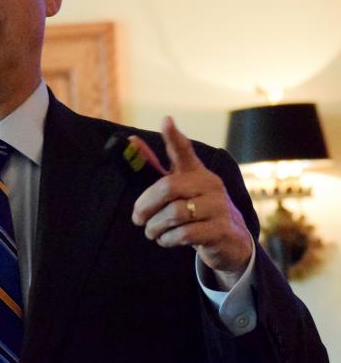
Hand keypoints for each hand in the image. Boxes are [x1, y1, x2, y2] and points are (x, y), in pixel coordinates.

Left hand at [131, 117, 252, 289]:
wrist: (230, 241)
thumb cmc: (197, 210)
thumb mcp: (180, 190)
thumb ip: (157, 169)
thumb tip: (132, 142)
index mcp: (197, 172)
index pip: (184, 151)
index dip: (173, 137)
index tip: (166, 120)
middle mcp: (210, 185)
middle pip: (167, 187)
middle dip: (145, 205)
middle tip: (137, 219)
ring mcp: (219, 207)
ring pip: (174, 213)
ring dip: (155, 226)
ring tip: (151, 232)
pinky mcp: (222, 230)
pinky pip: (184, 233)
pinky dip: (168, 239)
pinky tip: (165, 240)